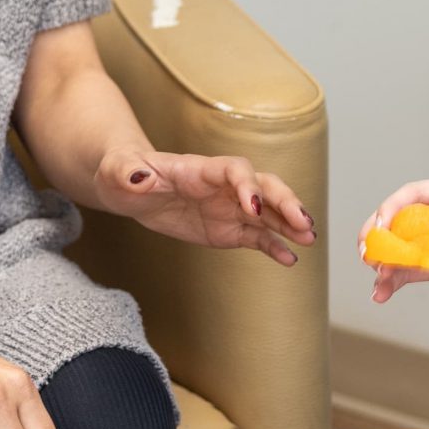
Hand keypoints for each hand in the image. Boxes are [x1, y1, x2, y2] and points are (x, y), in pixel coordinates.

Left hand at [97, 148, 314, 264]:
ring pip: (268, 212)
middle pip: (264, 187)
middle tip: (304, 223)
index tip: (255, 208)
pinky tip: (290, 259)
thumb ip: (128, 172)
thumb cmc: (124, 173)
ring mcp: (229, 207)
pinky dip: (275, 246)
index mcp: (200, 168)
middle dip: (285, 202)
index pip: (235, 170)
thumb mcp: (118, 172)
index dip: (248, 186)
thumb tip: (138, 177)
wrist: (130, 187)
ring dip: (290, 223)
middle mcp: (223, 186)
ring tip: (310, 238)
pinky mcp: (228, 229)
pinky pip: (257, 237)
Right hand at [361, 173, 428, 303]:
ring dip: (386, 261)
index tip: (382, 229)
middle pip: (404, 217)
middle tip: (368, 257)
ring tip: (376, 283)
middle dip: (381, 234)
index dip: (395, 208)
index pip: (422, 193)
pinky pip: (420, 268)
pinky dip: (400, 278)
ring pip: (407, 246)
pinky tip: (384, 292)